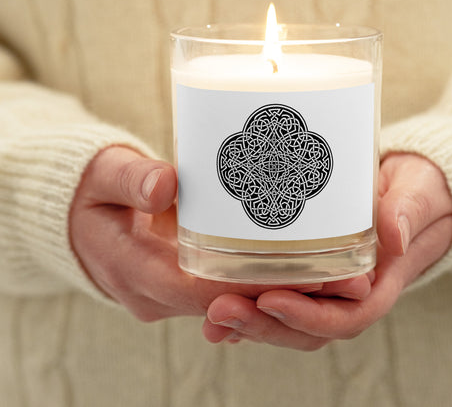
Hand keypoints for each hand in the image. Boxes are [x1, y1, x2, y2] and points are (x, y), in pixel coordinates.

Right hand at [69, 146, 369, 320]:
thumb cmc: (92, 193)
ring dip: (281, 294)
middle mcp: (157, 295)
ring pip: (234, 305)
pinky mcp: (184, 285)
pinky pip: (228, 293)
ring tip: (338, 272)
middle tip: (343, 277)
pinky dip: (262, 285)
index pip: (204, 291)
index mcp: (135, 271)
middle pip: (229, 305)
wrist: (79, 218)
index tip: (305, 273)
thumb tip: (165, 185)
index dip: (256, 287)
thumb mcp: (104, 175)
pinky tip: (301, 267)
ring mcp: (171, 295)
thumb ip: (131, 178)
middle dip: (284, 295)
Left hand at [202, 153, 451, 349]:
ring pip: (289, 319)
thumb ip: (407, 212)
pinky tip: (218, 299)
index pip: (346, 317)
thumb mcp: (417, 194)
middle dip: (263, 325)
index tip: (270, 300)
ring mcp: (330, 287)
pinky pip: (281, 294)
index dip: (308, 317)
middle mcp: (352, 294)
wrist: (414, 192)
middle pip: (307, 328)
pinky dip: (251, 304)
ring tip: (210, 312)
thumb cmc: (418, 193)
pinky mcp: (313, 272)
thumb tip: (393, 234)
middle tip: (220, 310)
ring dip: (250, 320)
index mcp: (380, 283)